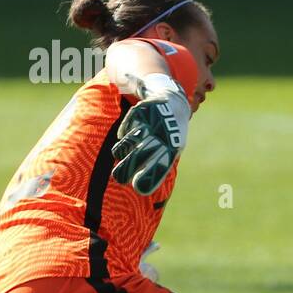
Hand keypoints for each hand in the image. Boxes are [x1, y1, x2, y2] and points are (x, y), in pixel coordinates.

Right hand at [111, 74, 189, 195]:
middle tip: (118, 178)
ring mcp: (149, 122)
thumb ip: (158, 166)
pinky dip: (124, 135)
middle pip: (141, 155)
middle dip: (127, 168)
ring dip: (121, 152)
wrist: (172, 103)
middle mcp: (162, 134)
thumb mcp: (171, 150)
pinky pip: (125, 129)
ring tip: (120, 155)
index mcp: (173, 146)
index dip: (150, 177)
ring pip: (128, 142)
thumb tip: (141, 188)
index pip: (161, 165)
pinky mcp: (139, 112)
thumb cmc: (171, 135)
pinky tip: (127, 136)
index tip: (138, 188)